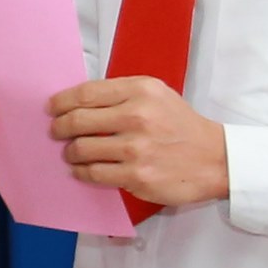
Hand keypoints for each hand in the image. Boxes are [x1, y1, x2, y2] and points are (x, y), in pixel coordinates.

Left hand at [49, 76, 227, 208]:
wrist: (216, 159)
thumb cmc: (181, 126)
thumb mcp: (157, 95)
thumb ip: (120, 94)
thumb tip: (75, 102)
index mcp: (141, 91)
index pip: (85, 94)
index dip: (61, 102)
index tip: (51, 109)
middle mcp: (138, 117)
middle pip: (77, 121)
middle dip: (59, 128)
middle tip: (56, 132)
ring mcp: (137, 148)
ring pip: (81, 148)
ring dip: (70, 152)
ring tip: (72, 152)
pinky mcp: (137, 175)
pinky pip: (93, 173)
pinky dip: (81, 172)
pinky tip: (82, 169)